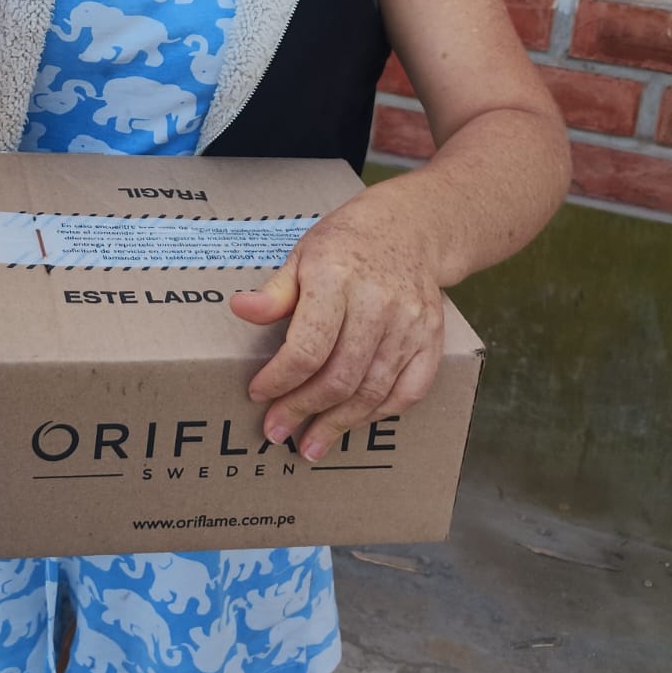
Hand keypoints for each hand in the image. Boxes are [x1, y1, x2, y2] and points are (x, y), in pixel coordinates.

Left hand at [230, 192, 444, 460]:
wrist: (410, 227)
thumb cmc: (346, 242)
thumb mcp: (302, 255)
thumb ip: (275, 292)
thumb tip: (239, 309)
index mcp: (337, 279)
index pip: (307, 347)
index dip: (280, 379)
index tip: (258, 395)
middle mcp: (377, 304)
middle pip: (339, 376)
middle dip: (303, 410)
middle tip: (277, 431)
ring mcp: (410, 324)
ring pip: (372, 391)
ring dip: (339, 424)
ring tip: (311, 444)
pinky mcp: (432, 340)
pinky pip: (408, 392)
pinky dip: (378, 414)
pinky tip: (353, 423)